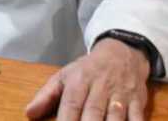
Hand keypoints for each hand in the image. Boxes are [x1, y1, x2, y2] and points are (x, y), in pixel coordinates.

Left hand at [25, 38, 150, 120]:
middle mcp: (100, 88)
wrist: (121, 53)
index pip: (71, 105)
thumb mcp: (64, 76)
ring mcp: (120, 95)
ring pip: (116, 117)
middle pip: (93, 113)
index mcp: (78, 82)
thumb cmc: (87, 70)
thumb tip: (29, 113)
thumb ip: (46, 95)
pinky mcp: (137, 101)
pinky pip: (138, 117)